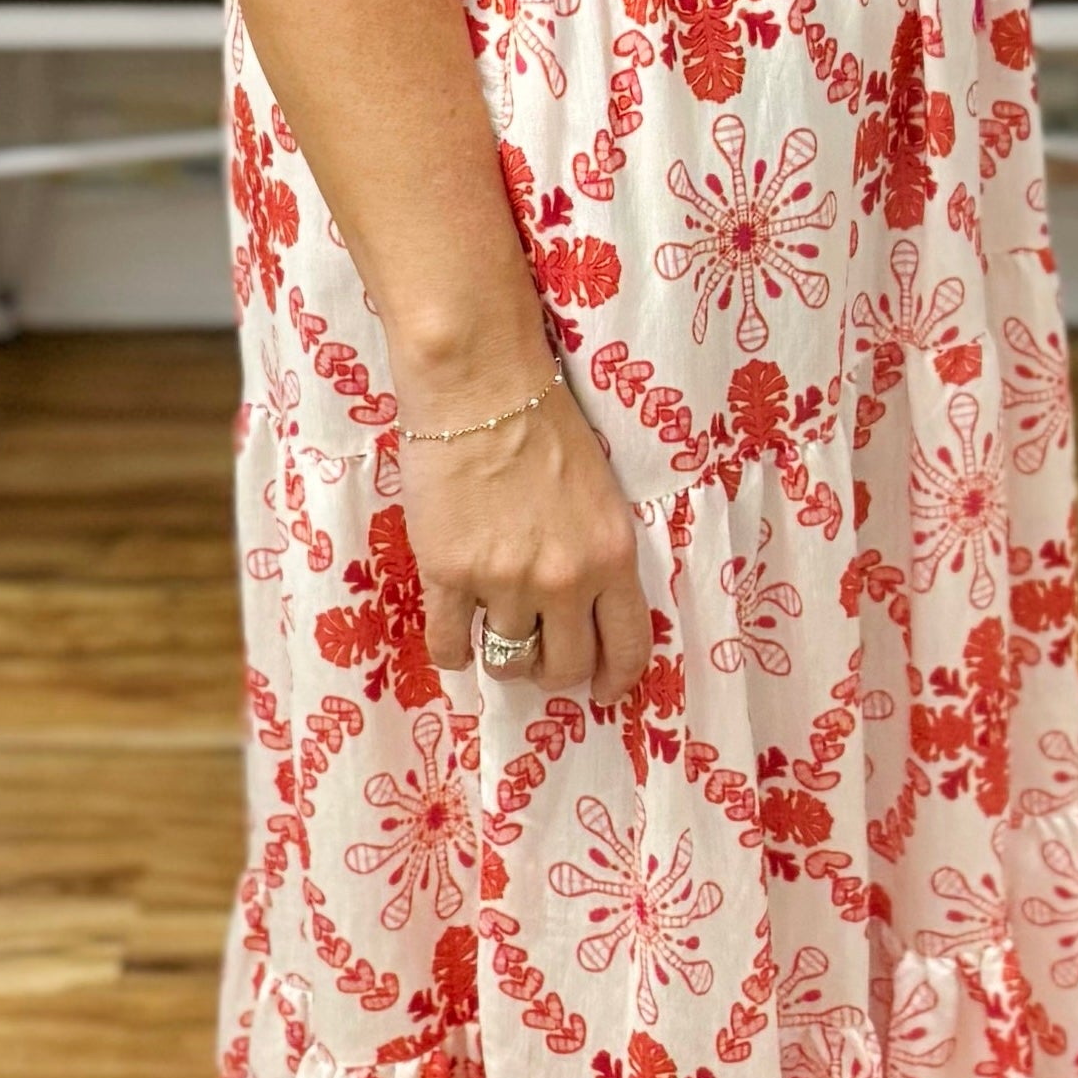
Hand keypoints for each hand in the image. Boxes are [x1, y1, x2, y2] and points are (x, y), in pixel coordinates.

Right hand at [398, 370, 653, 697]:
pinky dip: (453, 652)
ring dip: (502, 654)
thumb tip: (586, 607)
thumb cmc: (544, 423)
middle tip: (540, 655)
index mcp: (612, 556)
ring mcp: (503, 580)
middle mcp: (564, 579)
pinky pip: (450, 644)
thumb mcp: (600, 493)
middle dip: (554, 669)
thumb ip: (598, 553)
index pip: (628, 646)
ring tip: (494, 630)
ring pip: (507, 659)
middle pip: (564, 666)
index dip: (616, 681)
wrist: (480, 386)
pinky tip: (456, 640)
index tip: (604, 692)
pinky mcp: (448, 573)